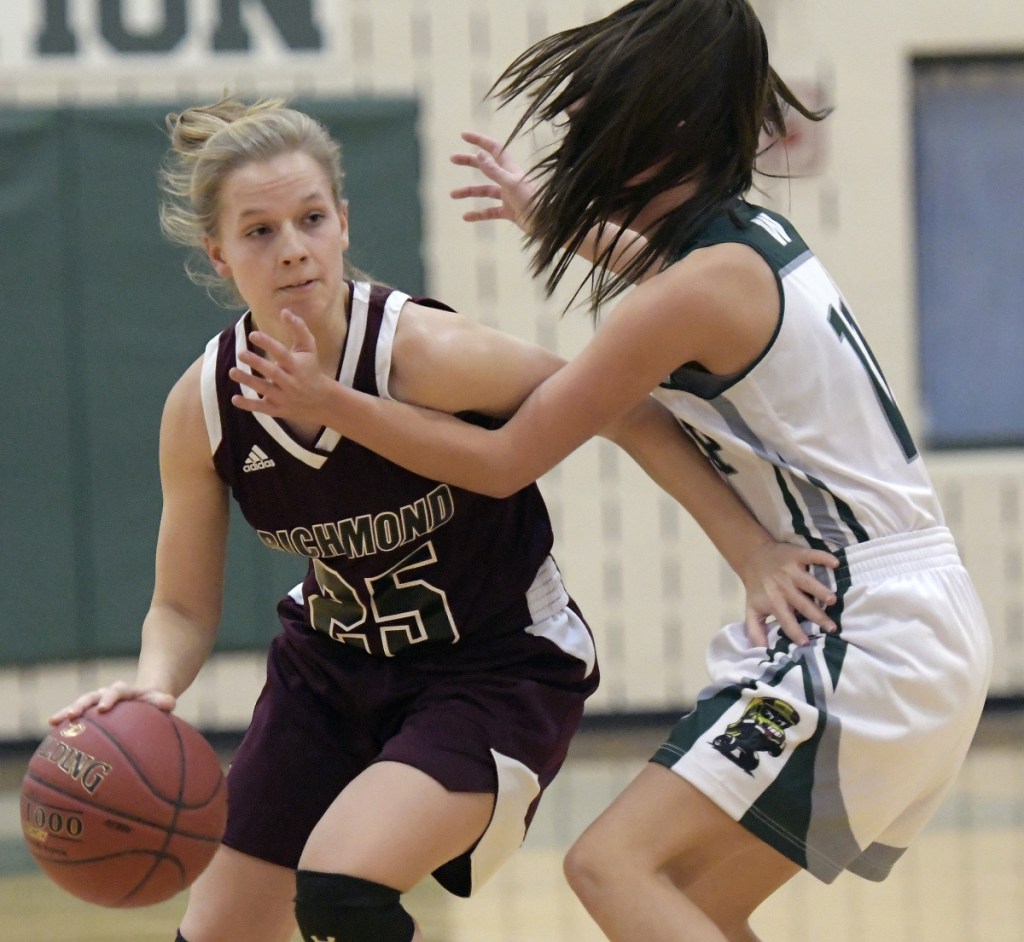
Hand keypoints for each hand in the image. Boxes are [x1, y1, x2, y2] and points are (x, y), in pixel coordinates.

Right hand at [49, 680, 175, 725]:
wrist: (144, 698)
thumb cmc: (153, 703)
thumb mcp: (160, 700)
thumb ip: (163, 700)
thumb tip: (169, 703)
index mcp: (124, 691)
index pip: (116, 690)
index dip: (109, 697)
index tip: (103, 708)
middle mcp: (107, 694)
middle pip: (93, 696)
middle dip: (82, 704)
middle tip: (74, 715)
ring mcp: (96, 703)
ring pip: (80, 705)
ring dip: (68, 712)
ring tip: (54, 720)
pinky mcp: (90, 713)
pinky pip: (76, 718)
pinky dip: (65, 722)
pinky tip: (52, 735)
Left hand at [229, 309, 331, 425]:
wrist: (322, 400)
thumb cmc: (311, 368)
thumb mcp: (309, 348)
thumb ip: (298, 329)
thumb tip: (284, 311)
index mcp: (297, 365)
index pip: (282, 354)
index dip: (268, 344)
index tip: (253, 334)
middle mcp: (291, 382)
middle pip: (272, 372)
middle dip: (257, 363)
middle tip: (240, 353)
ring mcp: (284, 397)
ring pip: (264, 389)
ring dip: (248, 381)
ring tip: (232, 371)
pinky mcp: (278, 409)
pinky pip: (261, 408)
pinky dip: (248, 405)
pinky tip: (234, 398)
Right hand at [450, 130, 536, 232]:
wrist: (547, 225)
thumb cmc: (532, 201)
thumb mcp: (511, 184)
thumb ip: (494, 171)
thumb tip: (478, 154)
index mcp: (511, 169)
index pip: (494, 149)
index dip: (479, 140)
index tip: (463, 136)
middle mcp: (509, 180)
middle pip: (486, 167)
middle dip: (469, 162)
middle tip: (452, 158)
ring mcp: (509, 196)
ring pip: (485, 191)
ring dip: (469, 191)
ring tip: (452, 195)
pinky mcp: (510, 212)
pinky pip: (490, 212)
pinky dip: (478, 214)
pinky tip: (466, 217)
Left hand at [739, 541, 838, 647]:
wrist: (752, 557)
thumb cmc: (757, 588)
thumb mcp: (751, 610)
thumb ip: (755, 630)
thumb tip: (762, 650)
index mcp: (774, 602)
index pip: (785, 620)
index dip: (794, 632)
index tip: (806, 644)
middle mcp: (784, 588)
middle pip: (802, 604)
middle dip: (817, 616)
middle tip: (832, 627)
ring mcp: (791, 571)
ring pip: (808, 582)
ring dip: (820, 590)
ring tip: (832, 600)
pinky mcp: (797, 555)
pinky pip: (812, 556)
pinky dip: (823, 558)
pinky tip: (835, 563)